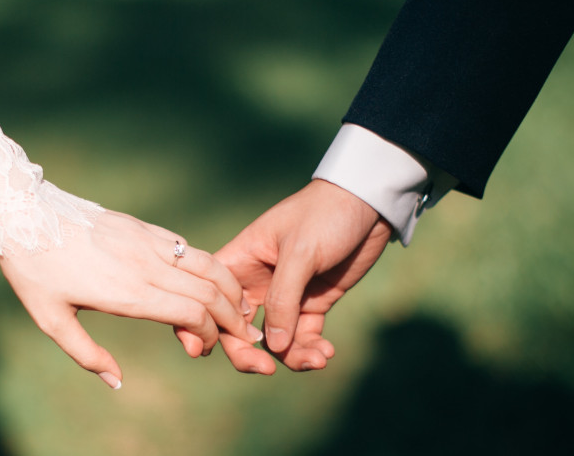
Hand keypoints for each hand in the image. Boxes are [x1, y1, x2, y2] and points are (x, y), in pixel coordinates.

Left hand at [0, 210, 263, 388]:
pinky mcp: (143, 227)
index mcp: (128, 292)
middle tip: (243, 335)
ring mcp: (147, 242)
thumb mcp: (51, 320)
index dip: (209, 334)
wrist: (24, 213)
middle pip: (210, 291)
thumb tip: (117, 382)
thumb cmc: (34, 271)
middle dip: (233, 317)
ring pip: (207, 264)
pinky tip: (211, 280)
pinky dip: (209, 266)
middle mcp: (146, 265)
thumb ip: (87, 355)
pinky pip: (187, 247)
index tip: (202, 348)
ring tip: (240, 307)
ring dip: (230, 288)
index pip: (192, 313)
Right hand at [213, 179, 391, 373]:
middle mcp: (256, 282)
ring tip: (317, 359)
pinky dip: (311, 349)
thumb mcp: (300, 252)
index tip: (210, 350)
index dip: (205, 325)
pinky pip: (303, 336)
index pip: (211, 298)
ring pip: (274, 340)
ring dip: (291, 356)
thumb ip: (283, 299)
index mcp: (239, 261)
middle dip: (248, 354)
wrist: (368, 204)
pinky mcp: (312, 303)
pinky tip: (326, 353)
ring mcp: (285, 295)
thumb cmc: (324, 215)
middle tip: (266, 370)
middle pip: (238, 329)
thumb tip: (272, 347)